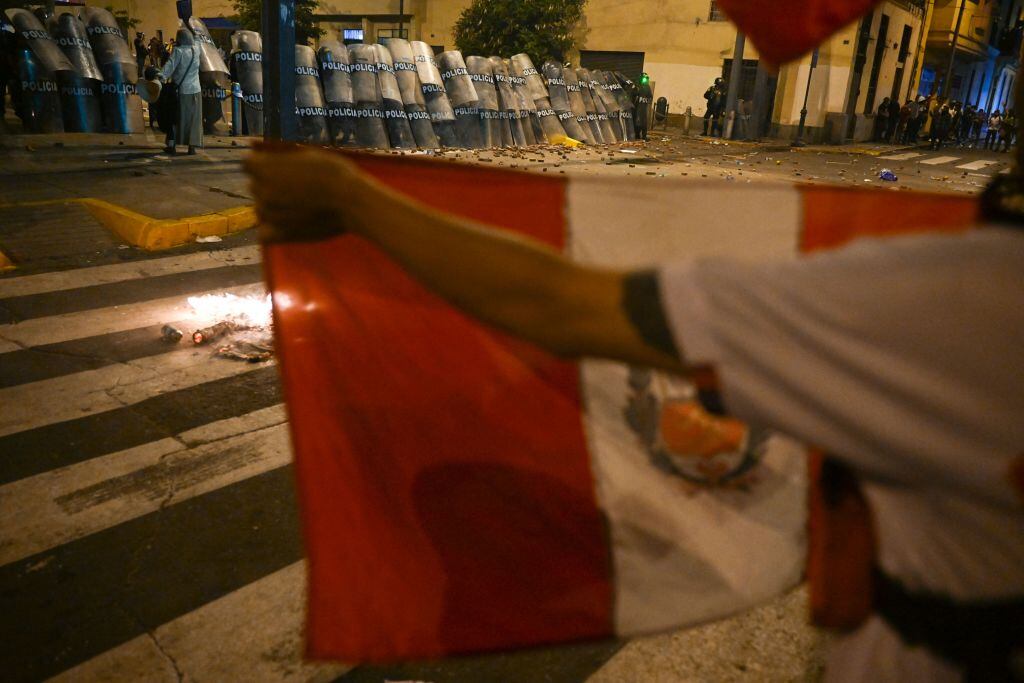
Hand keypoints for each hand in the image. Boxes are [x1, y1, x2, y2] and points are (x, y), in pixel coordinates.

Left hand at [245, 147, 373, 242]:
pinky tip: (287, 225)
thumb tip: (266, 155)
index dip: (262, 164)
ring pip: (260, 209)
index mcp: (263, 166)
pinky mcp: (279, 233)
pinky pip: (264, 234)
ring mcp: (268, 213)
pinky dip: (272, 230)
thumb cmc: (333, 173)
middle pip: (255, 186)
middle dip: (269, 185)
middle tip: (296, 187)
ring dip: (273, 207)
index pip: (248, 164)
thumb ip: (282, 157)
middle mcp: (260, 189)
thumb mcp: (306, 154)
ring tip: (298, 206)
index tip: (277, 167)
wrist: (350, 201)